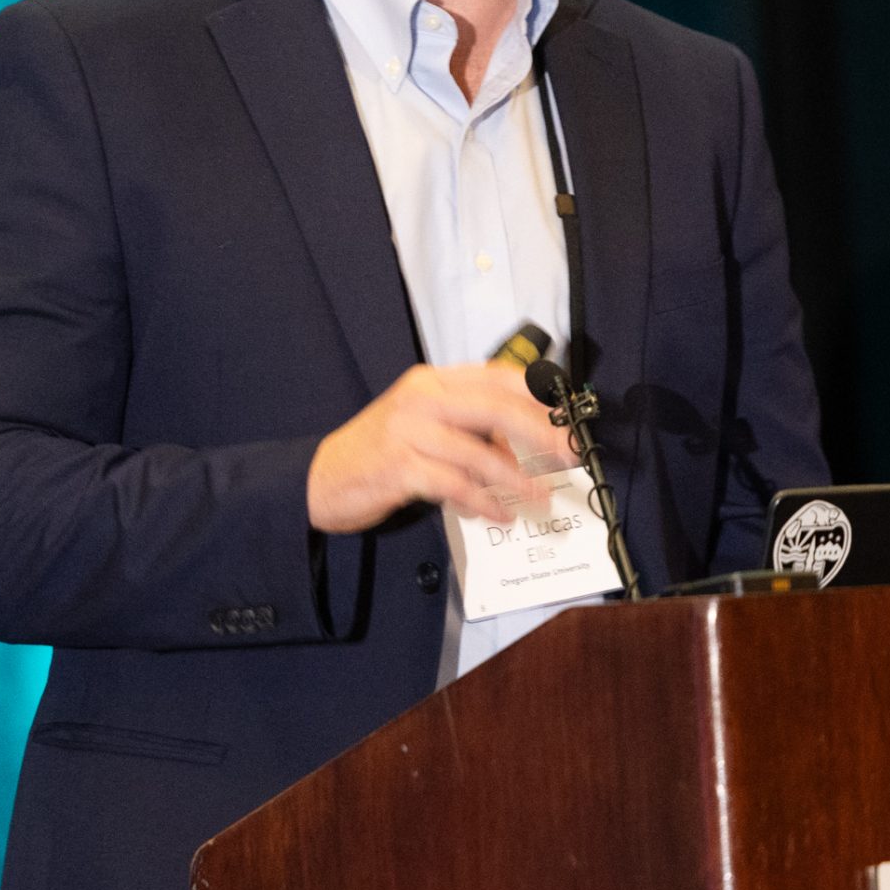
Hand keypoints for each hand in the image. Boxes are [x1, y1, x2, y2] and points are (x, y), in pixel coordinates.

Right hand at [306, 363, 566, 533]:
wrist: (321, 479)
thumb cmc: (379, 453)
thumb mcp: (424, 427)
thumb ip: (469, 429)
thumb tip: (521, 448)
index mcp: (432, 381)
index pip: (497, 376)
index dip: (538, 393)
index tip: (568, 415)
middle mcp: (421, 399)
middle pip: (495, 408)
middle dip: (540, 432)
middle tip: (569, 453)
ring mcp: (408, 432)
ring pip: (478, 450)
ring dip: (515, 478)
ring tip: (538, 496)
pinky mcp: (399, 467)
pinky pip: (454, 484)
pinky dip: (482, 501)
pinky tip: (498, 514)